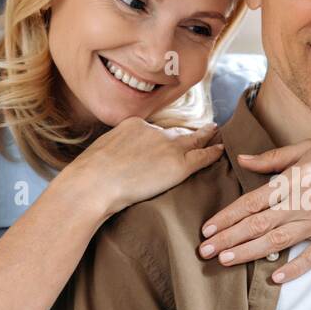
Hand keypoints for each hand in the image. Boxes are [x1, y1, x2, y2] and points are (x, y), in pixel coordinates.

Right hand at [63, 116, 224, 222]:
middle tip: (205, 128)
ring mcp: (167, 146)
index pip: (153, 130)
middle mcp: (153, 131)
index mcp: (133, 125)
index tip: (169, 137)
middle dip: (189, 131)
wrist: (93, 184)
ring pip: (193, 139)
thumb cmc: (88, 177)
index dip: (164, 135)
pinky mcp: (178, 165)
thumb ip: (114, 153)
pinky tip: (221, 150)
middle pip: (176, 131)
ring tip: (217, 134)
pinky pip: (202, 156)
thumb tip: (110, 164)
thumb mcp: (100, 154)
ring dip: (206, 136)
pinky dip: (213, 152)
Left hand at [198, 138, 310, 282]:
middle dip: (228, 239)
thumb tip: (241, 159)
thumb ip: (272, 159)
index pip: (252, 202)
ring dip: (249, 252)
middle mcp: (303, 202)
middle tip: (205, 251)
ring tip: (226, 261)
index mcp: (292, 180)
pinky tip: (275, 278)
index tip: (207, 229)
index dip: (227, 217)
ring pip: (278, 241)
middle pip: (258, 224)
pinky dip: (294, 268)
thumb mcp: (305, 149)